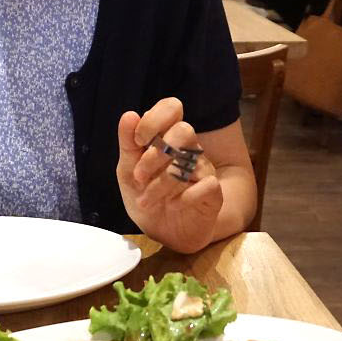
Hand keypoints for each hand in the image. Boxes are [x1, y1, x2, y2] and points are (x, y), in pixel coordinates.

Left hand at [115, 98, 223, 253]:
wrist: (164, 233)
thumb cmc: (147, 196)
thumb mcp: (127, 172)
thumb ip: (128, 144)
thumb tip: (129, 114)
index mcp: (166, 137)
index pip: (172, 107)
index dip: (155, 119)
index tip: (138, 141)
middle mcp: (188, 148)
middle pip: (185, 130)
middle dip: (156, 155)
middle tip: (139, 177)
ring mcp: (203, 168)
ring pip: (191, 160)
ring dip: (163, 182)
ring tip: (146, 200)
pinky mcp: (213, 191)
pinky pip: (207, 185)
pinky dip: (185, 197)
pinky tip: (173, 205)